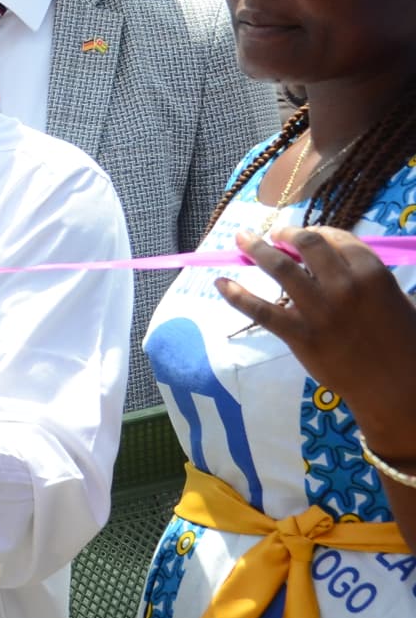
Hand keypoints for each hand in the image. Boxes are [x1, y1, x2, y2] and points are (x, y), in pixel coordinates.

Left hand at [219, 228, 415, 455]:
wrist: (397, 386)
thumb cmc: (405, 341)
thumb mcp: (397, 298)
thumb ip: (367, 277)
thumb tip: (334, 262)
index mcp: (372, 273)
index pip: (336, 238)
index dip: (315, 231)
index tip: (302, 234)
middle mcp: (343, 285)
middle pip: (306, 244)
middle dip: (286, 233)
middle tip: (273, 233)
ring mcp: (318, 310)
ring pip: (280, 269)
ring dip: (257, 249)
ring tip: (241, 239)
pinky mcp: (299, 335)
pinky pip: (261, 310)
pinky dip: (236, 294)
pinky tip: (219, 282)